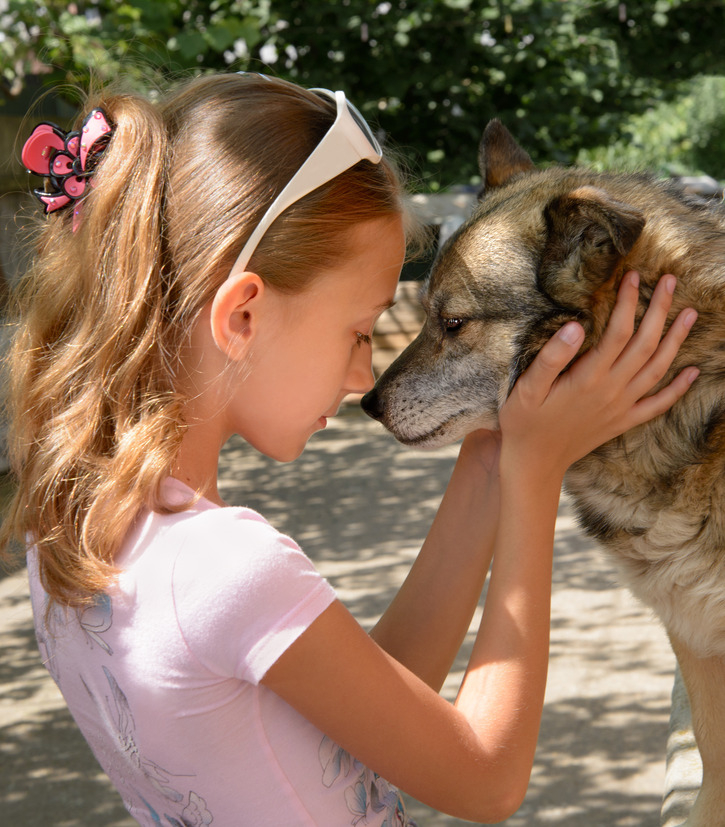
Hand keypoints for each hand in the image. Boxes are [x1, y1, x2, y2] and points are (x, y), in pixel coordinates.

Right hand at [499, 271, 698, 478]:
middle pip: (645, 344)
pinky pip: (658, 405)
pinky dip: (678, 389)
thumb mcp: (526, 388)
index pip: (618, 331)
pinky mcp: (623, 422)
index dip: (628, 302)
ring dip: (677, 340)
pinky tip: (693, 373)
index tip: (633, 277)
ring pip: (658, 369)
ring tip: (690, 314)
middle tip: (671, 281)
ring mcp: (621, 408)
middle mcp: (611, 391)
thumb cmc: (525, 423)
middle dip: (660, 310)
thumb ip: (552, 357)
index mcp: (588, 378)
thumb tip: (576, 325)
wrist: (534, 463)